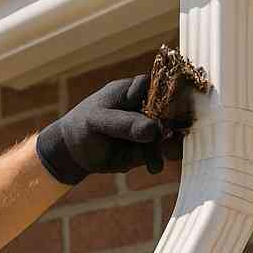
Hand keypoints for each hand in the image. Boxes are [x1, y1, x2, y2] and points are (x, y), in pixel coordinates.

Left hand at [35, 74, 187, 186]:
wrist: (75, 151)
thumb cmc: (84, 124)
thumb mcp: (99, 120)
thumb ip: (124, 123)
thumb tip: (153, 129)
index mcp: (137, 89)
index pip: (163, 85)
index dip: (176, 94)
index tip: (175, 109)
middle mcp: (149, 106)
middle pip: (174, 111)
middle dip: (177, 124)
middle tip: (170, 137)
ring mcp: (151, 128)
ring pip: (172, 134)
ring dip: (171, 145)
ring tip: (163, 155)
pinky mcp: (150, 148)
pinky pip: (162, 153)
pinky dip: (161, 159)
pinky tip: (153, 167)